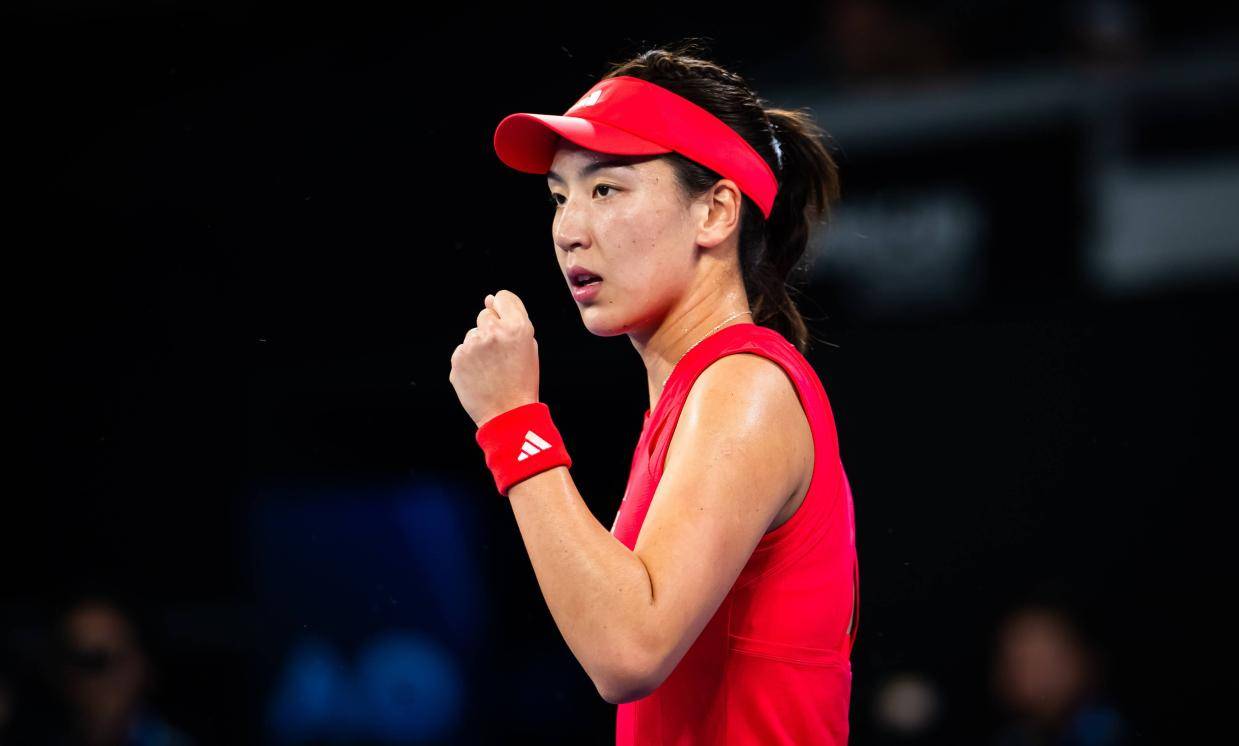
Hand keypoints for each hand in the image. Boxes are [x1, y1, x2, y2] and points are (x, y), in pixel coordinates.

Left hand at [449, 289, 540, 427]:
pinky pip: (462, 351)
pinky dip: (469, 360)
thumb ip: (512, 319)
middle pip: (485, 315)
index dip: (505, 311)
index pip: (503, 297)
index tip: (506, 325)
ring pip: (472, 335)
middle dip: (491, 330)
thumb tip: (488, 299)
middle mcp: (493, 332)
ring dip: (479, 347)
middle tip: (501, 355)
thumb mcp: (529, 346)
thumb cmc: (522, 379)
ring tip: (491, 369)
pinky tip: (480, 376)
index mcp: (517, 327)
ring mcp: (472, 345)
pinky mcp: (457, 359)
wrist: (508, 413)